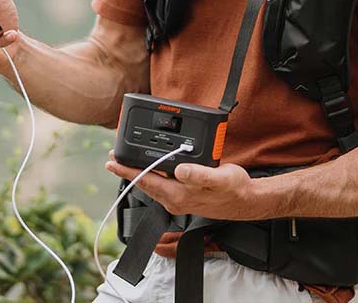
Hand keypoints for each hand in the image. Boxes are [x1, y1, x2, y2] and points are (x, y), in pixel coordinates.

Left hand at [105, 150, 257, 219]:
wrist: (245, 201)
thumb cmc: (234, 189)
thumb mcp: (220, 178)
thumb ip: (199, 174)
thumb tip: (180, 170)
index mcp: (179, 195)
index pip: (146, 181)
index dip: (127, 170)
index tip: (112, 161)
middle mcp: (175, 200)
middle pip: (144, 183)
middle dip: (127, 170)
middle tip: (113, 156)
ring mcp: (178, 199)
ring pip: (151, 185)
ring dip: (138, 172)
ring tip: (126, 160)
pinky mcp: (184, 196)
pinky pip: (161, 185)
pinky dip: (151, 174)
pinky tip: (151, 167)